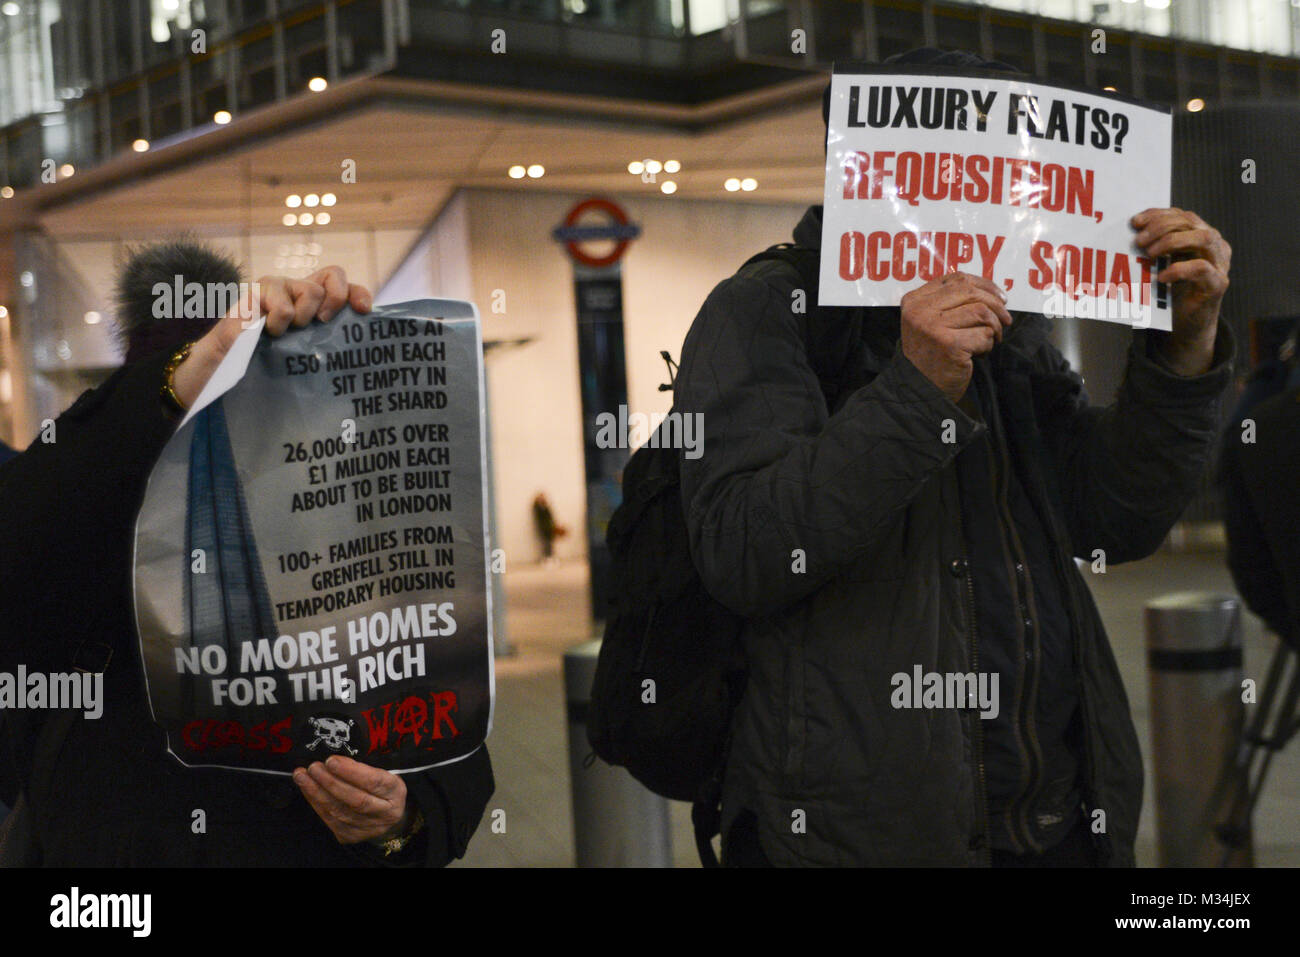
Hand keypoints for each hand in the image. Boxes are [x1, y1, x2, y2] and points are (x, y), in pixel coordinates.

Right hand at [172, 265, 372, 408]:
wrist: (223, 363)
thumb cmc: (267, 357)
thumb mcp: (303, 349)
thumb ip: (326, 339)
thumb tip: (360, 348)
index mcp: (312, 300)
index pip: (342, 284)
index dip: (358, 293)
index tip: (364, 311)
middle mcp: (296, 288)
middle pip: (333, 274)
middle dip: (336, 299)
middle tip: (322, 322)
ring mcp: (277, 286)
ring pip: (310, 290)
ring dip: (303, 317)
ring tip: (287, 332)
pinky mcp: (256, 292)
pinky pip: (283, 306)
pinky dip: (280, 323)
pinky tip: (268, 332)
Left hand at [293, 755, 409, 843]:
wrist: (388, 820)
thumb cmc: (382, 789)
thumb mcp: (383, 773)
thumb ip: (363, 768)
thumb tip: (334, 760)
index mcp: (395, 792)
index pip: (374, 782)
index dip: (352, 772)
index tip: (331, 760)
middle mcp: (384, 814)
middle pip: (355, 799)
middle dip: (331, 782)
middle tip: (314, 767)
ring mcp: (366, 828)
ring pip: (338, 811)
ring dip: (316, 792)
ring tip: (302, 775)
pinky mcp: (350, 836)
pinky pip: (329, 819)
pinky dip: (315, 802)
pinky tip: (306, 789)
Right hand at [899, 270, 1012, 403]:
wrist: (920, 390)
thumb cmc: (931, 355)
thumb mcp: (930, 322)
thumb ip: (950, 302)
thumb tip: (991, 290)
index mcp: (914, 301)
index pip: (956, 278)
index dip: (984, 284)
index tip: (1000, 296)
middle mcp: (920, 311)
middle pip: (971, 291)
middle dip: (996, 304)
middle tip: (1006, 320)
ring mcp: (933, 327)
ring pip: (981, 312)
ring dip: (994, 327)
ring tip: (992, 340)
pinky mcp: (949, 345)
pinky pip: (984, 334)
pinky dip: (988, 344)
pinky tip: (980, 354)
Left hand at [1132, 207, 1229, 375]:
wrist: (1188, 324)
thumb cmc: (1172, 292)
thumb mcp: (1162, 264)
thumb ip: (1154, 248)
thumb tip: (1131, 234)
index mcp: (1202, 236)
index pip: (1182, 215)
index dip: (1159, 215)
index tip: (1135, 222)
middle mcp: (1215, 245)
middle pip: (1192, 222)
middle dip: (1162, 227)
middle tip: (1139, 241)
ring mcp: (1220, 263)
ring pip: (1204, 238)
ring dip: (1173, 241)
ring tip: (1150, 253)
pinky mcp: (1218, 284)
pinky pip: (1202, 268)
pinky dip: (1179, 269)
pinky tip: (1161, 276)